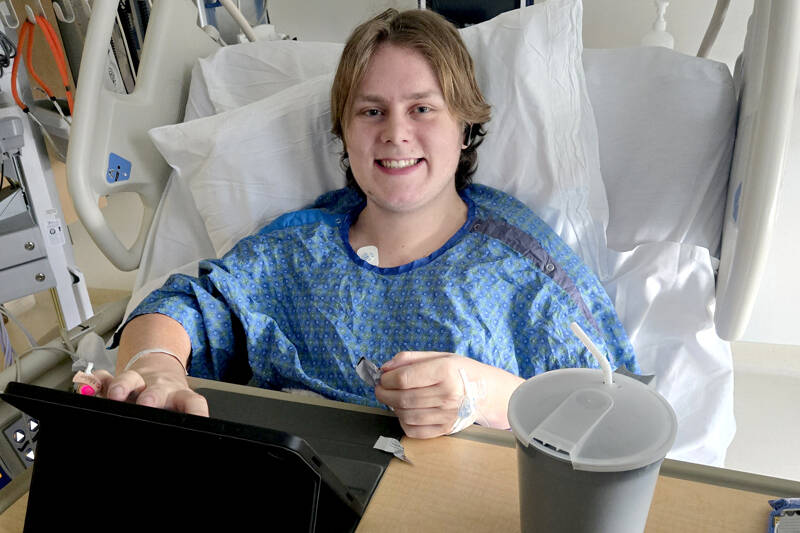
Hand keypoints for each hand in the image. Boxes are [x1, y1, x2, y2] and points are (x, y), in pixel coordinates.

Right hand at [95, 352, 208, 416]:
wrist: (161, 371)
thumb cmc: (170, 399)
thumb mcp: (180, 409)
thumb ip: (185, 419)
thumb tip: (199, 437)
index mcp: (180, 397)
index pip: (193, 403)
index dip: (195, 412)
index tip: (197, 423)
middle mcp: (160, 387)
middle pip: (158, 389)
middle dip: (152, 396)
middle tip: (147, 403)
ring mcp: (139, 382)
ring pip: (131, 379)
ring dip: (122, 385)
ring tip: (115, 394)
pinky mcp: (117, 382)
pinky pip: (104, 378)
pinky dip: (94, 382)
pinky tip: (87, 385)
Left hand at [375, 351, 523, 438]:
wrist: (485, 391)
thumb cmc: (459, 371)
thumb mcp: (438, 356)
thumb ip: (409, 359)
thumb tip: (385, 368)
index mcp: (445, 372)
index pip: (404, 379)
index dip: (387, 379)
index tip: (382, 378)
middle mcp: (447, 395)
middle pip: (403, 399)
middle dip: (384, 394)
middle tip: (381, 389)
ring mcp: (447, 414)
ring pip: (406, 415)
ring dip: (393, 408)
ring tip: (394, 399)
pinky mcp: (445, 428)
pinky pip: (415, 430)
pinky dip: (404, 422)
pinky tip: (406, 412)